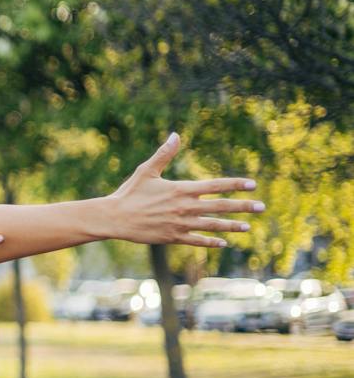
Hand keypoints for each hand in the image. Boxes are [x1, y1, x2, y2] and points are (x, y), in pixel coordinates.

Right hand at [107, 133, 263, 247]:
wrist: (114, 218)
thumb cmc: (129, 193)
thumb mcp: (146, 171)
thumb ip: (164, 154)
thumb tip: (176, 135)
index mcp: (181, 189)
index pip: (215, 185)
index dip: (236, 184)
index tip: (253, 184)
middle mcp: (184, 207)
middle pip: (220, 206)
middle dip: (243, 206)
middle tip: (262, 207)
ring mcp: (180, 224)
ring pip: (212, 225)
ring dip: (232, 226)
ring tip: (247, 227)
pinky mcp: (172, 237)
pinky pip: (197, 240)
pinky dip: (210, 242)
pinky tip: (223, 242)